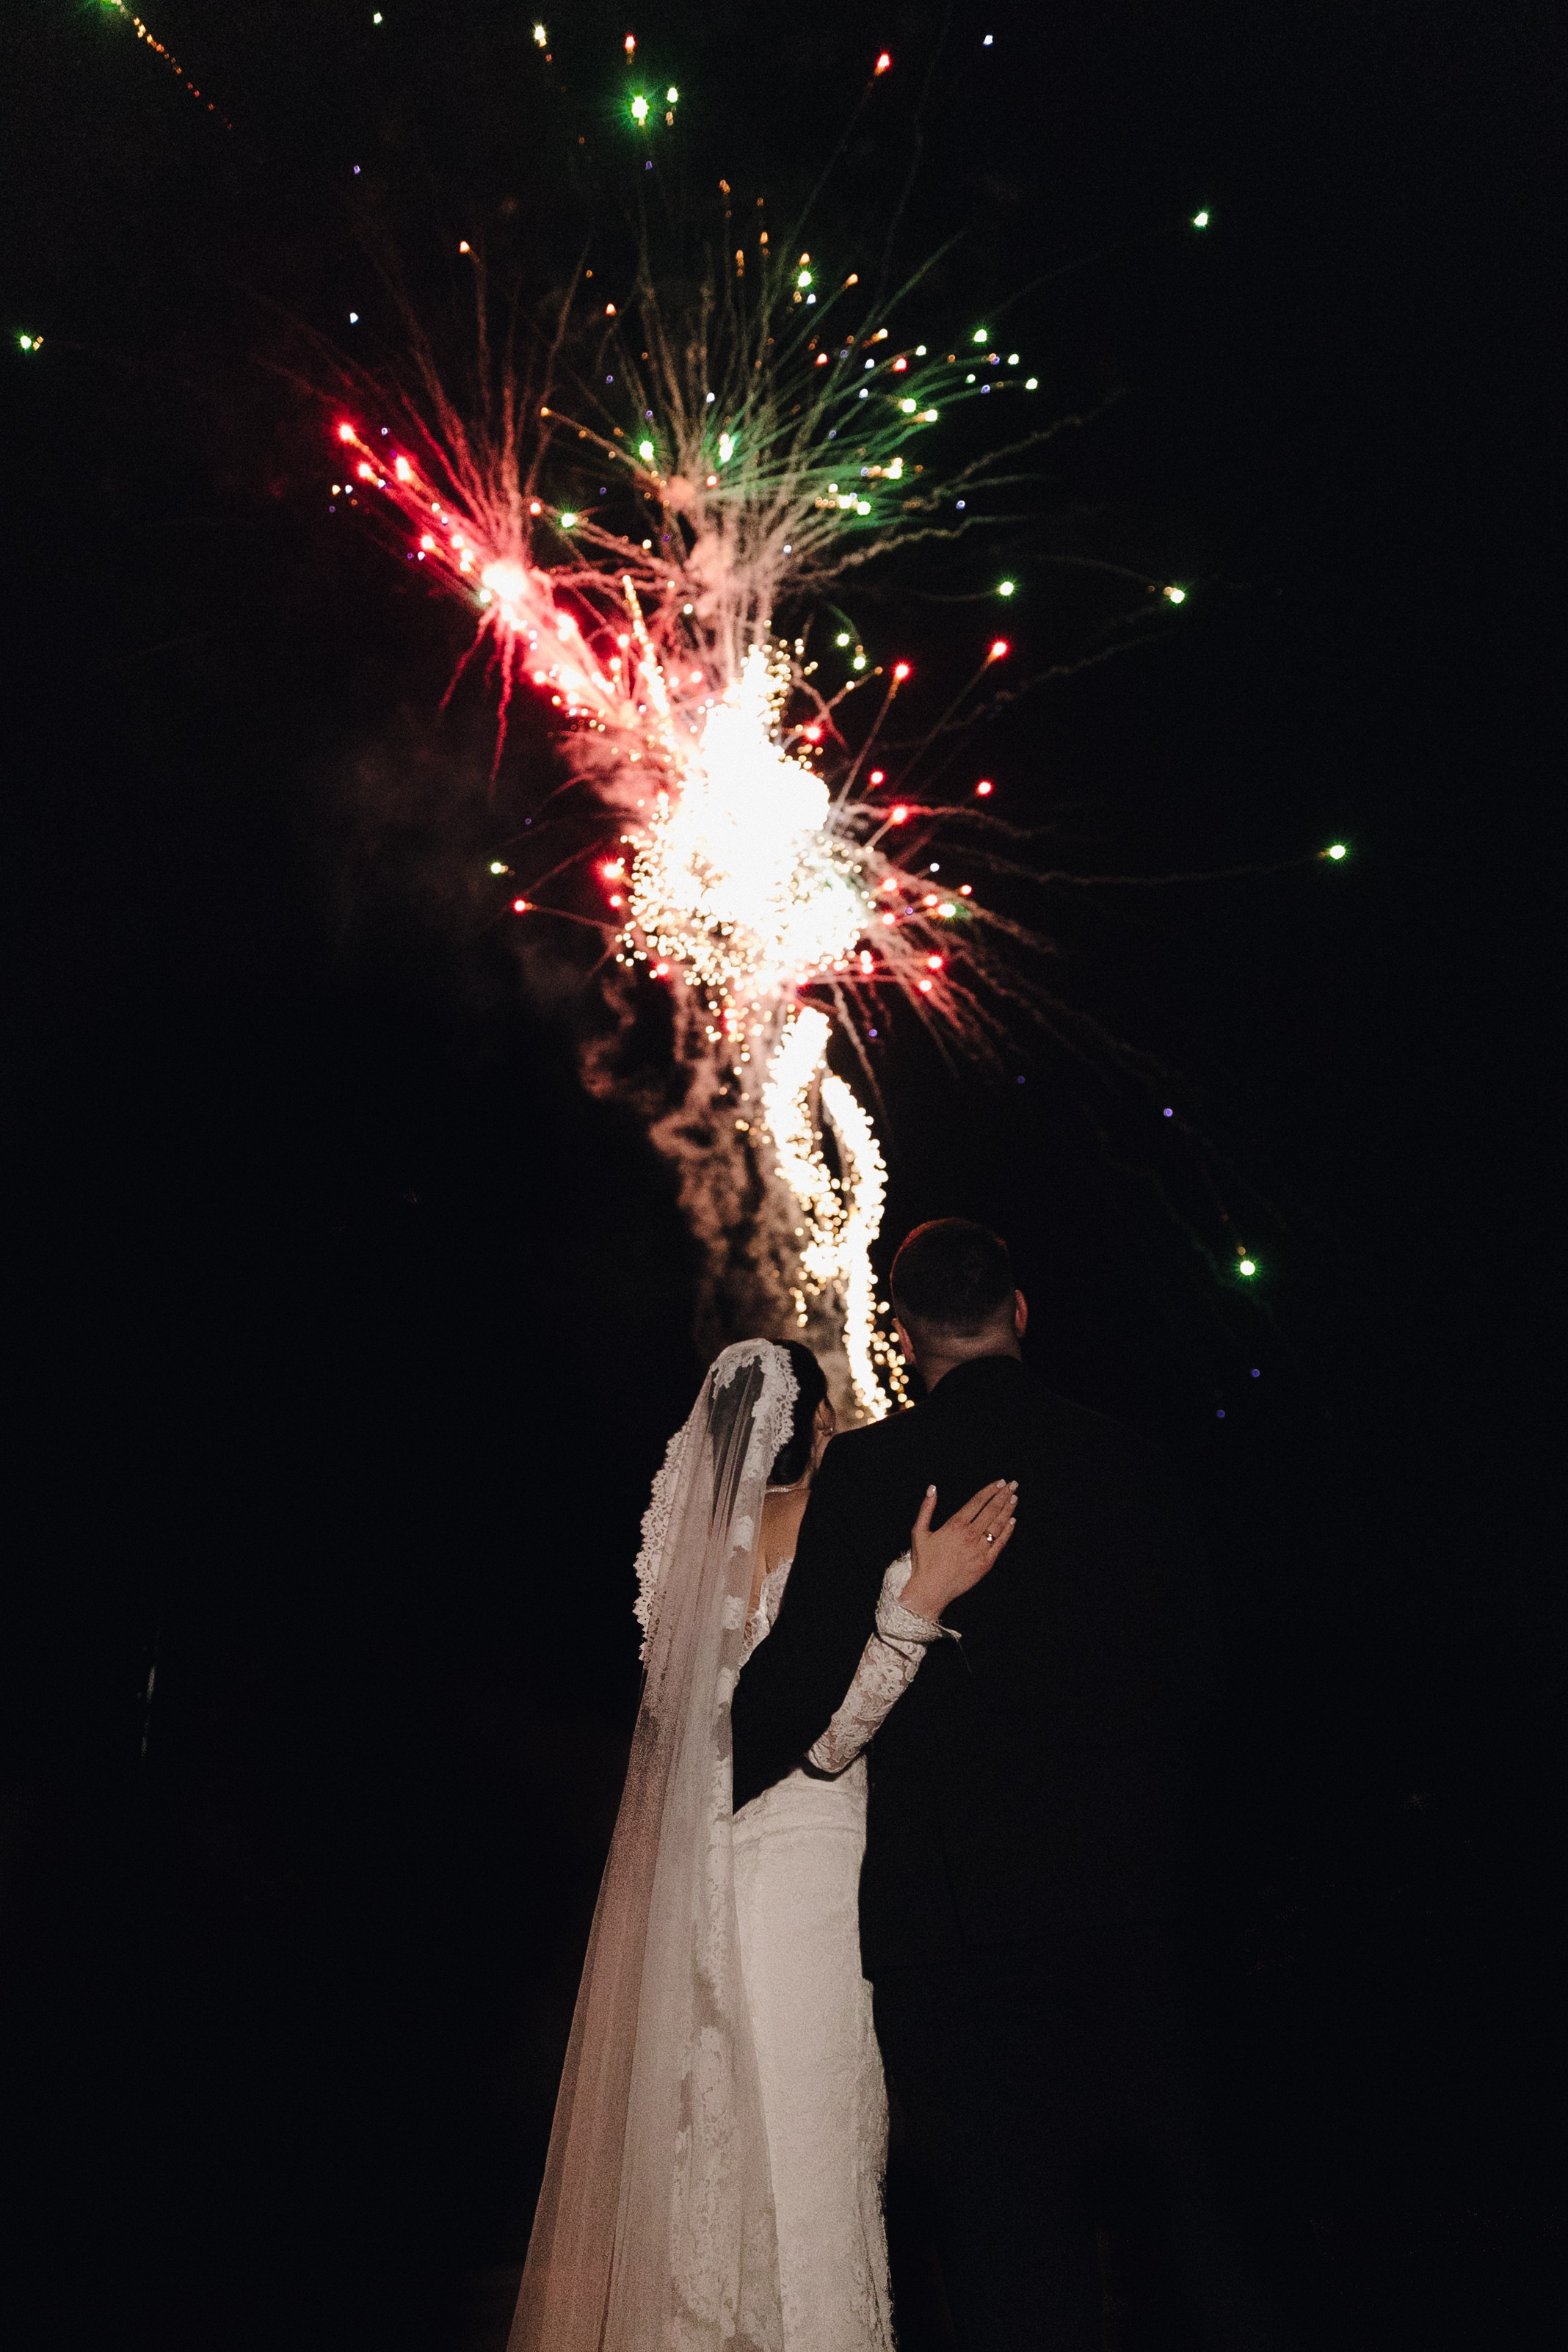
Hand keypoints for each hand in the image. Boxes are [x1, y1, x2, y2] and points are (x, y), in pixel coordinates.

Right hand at [900, 1479, 1017, 1623]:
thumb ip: (926, 1508)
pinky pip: (1000, 1544)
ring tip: (1014, 1498)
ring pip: (998, 1525)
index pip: (977, 1502)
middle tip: (1013, 1485)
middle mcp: (970, 1535)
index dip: (990, 1490)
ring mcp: (980, 1549)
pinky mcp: (986, 1563)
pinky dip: (1007, 1531)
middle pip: (991, 1510)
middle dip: (1003, 1495)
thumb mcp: (919, 1532)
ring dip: (1008, 1510)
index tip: (999, 1482)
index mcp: (955, 1526)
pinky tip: (1012, 1521)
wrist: (930, 1590)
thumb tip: (932, 1488)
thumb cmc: (923, 1562)